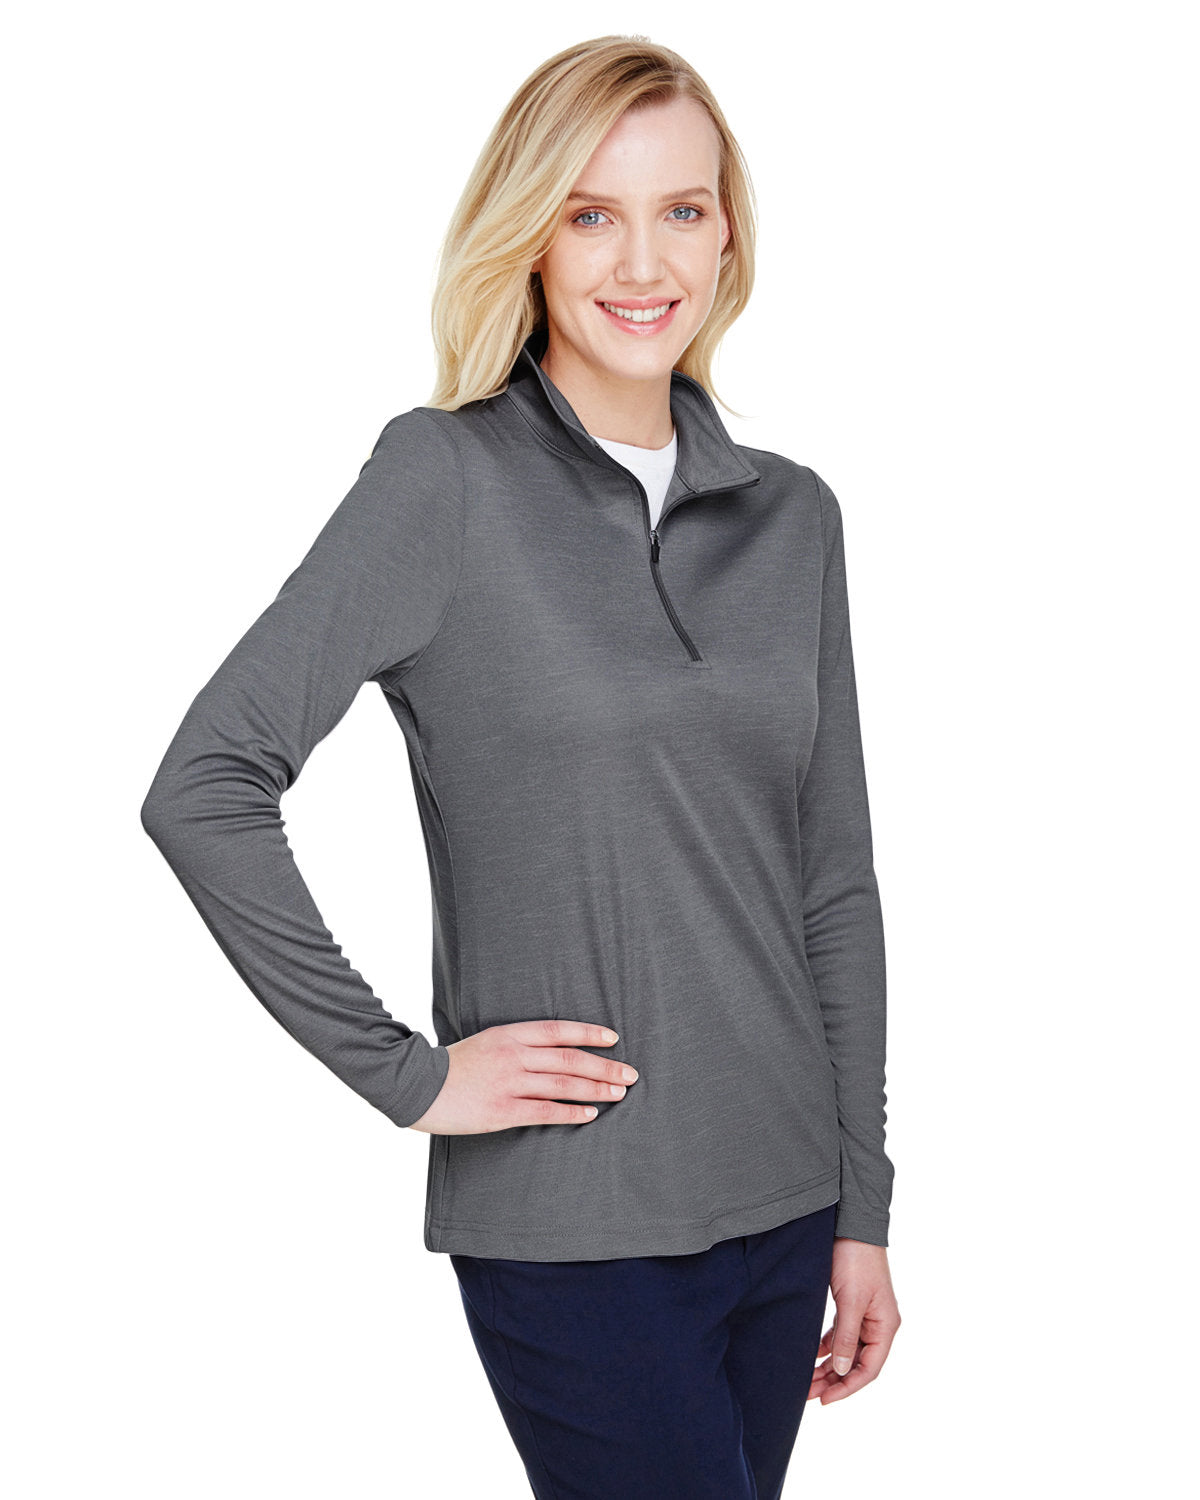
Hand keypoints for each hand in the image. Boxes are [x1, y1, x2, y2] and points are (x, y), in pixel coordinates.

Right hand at [407, 1019, 637, 1134]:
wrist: (416, 1085)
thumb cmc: (451, 1065)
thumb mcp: (485, 1042)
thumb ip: (516, 1046)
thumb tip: (550, 1053)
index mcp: (509, 1034)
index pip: (559, 1030)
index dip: (589, 1034)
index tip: (614, 1038)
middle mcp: (513, 1056)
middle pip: (569, 1059)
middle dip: (604, 1066)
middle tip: (630, 1074)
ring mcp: (509, 1083)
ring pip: (563, 1085)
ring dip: (596, 1089)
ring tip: (619, 1093)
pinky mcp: (502, 1111)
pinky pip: (545, 1111)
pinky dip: (571, 1112)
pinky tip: (590, 1113)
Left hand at [808, 1239, 900, 1403]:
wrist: (852, 1223)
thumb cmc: (856, 1259)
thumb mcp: (850, 1301)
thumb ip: (846, 1337)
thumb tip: (842, 1371)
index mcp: (886, 1326)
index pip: (869, 1369)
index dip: (847, 1388)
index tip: (824, 1400)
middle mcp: (878, 1324)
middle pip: (857, 1363)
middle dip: (834, 1380)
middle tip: (808, 1393)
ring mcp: (866, 1314)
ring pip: (848, 1351)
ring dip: (829, 1366)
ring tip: (807, 1380)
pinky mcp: (852, 1304)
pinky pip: (842, 1334)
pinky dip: (828, 1347)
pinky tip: (813, 1355)